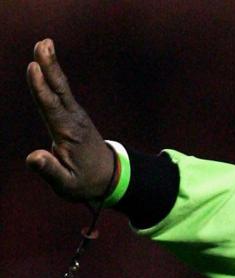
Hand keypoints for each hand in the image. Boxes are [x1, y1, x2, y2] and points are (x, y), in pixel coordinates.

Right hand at [26, 39, 114, 202]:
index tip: (33, 68)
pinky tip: (45, 60)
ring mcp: (74, 115)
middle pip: (59, 91)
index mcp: (69, 134)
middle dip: (51, 68)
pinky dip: (53, 75)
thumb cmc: (85, 182)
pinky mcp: (72, 114)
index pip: (52, 108)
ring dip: (51, 65)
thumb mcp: (67, 185)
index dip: (41, 88)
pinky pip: (61, 91)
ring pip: (61, 88)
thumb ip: (50, 171)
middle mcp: (73, 120)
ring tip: (44, 43)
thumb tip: (33, 158)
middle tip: (44, 44)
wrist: (109, 177)